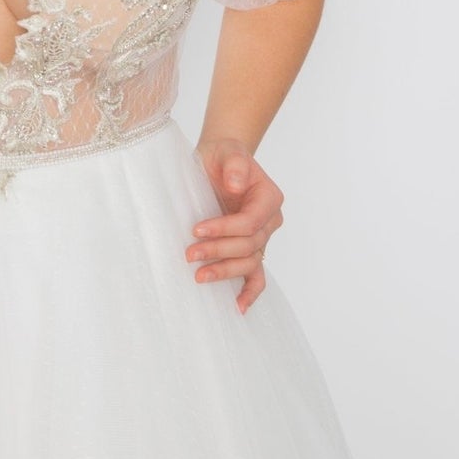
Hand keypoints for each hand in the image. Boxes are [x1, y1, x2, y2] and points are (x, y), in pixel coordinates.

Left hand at [186, 137, 283, 314]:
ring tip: (199, 277)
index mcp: (269, 198)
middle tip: (189, 254)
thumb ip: (235, 164)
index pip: (250, 222)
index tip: (197, 229)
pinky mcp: (248, 249)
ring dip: (225, 271)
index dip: (224, 229)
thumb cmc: (223, 156)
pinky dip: (250, 292)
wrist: (219, 162)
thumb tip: (237, 185)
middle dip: (219, 252)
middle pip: (248, 245)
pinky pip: (256, 276)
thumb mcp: (227, 151)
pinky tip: (238, 307)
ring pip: (249, 263)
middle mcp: (269, 221)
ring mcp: (261, 238)